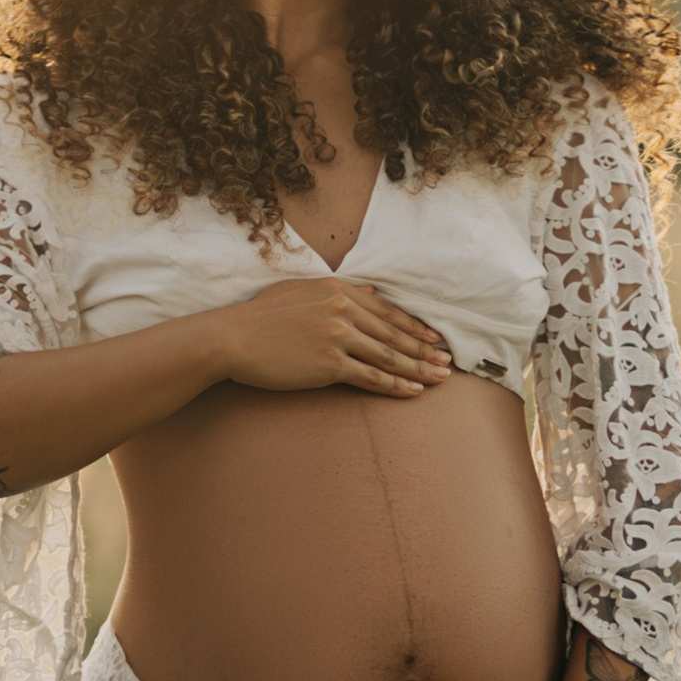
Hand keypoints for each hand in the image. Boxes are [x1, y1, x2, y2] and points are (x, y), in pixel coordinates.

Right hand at [206, 279, 452, 400]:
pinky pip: (370, 376)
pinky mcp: (329, 364)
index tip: (433, 338)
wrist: (232, 338)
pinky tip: (412, 391)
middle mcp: (342, 310)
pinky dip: (394, 385)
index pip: (386, 311)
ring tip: (439, 379)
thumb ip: (337, 291)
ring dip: (418, 369)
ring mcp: (338, 337)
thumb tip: (372, 292)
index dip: (413, 327)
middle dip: (424, 350)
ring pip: (388, 356)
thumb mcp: (300, 291)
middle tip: (447, 363)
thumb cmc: (260, 317)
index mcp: (337, 290)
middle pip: (393, 334)